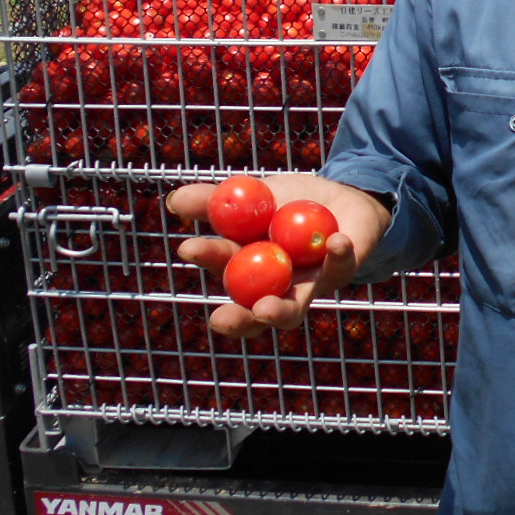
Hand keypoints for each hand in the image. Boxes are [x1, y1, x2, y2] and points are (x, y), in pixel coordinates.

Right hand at [168, 174, 391, 338]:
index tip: (190, 247)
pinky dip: (337, 255)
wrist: (340, 198)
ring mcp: (307, 286)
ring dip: (280, 311)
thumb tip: (174, 200)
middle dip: (237, 318)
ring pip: (293, 309)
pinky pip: (339, 267)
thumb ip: (216, 201)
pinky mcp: (340, 271)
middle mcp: (274, 287)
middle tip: (222, 319)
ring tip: (268, 308)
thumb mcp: (253, 196)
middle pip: (252, 313)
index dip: (207, 260)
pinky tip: (335, 240)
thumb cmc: (288, 204)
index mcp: (246, 268)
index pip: (222, 269)